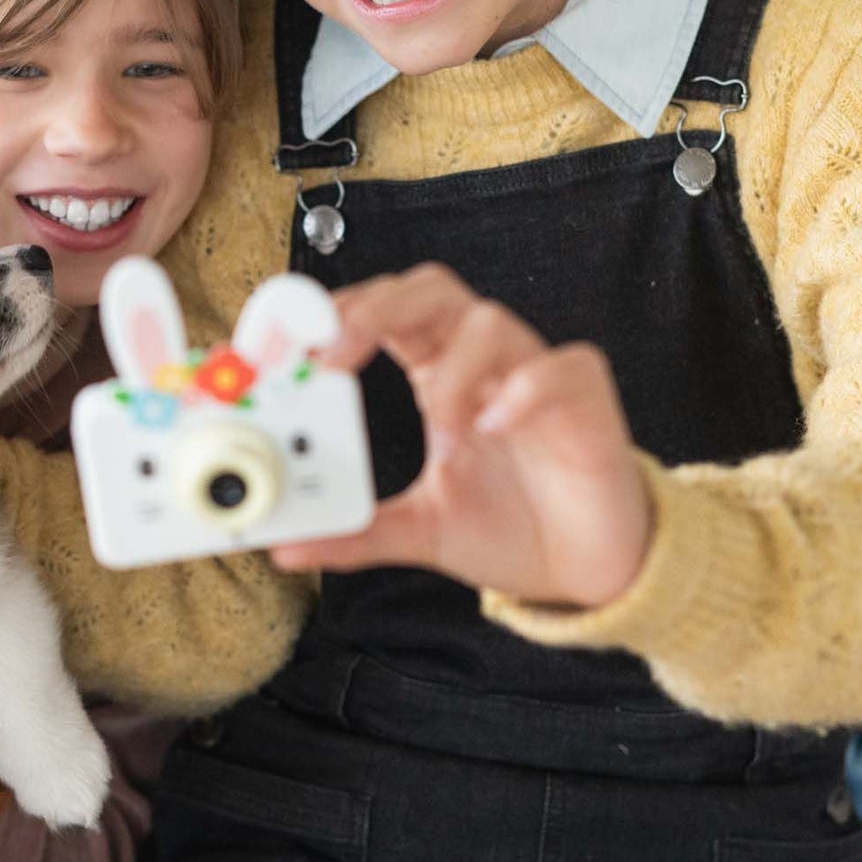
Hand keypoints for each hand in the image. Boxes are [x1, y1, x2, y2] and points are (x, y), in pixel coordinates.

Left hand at [271, 263, 652, 609]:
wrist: (586, 570)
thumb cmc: (511, 528)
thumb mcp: (419, 532)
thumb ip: (355, 532)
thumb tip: (286, 546)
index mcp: (435, 374)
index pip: (376, 313)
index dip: (326, 315)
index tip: (275, 347)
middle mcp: (480, 362)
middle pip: (427, 291)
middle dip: (372, 310)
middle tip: (331, 357)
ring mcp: (534, 374)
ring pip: (488, 321)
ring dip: (451, 371)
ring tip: (442, 430)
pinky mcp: (585, 399)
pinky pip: (558, 368)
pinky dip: (524, 388)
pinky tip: (496, 427)